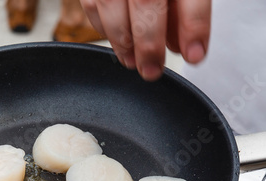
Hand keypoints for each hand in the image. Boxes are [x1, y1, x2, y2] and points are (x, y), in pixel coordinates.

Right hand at [80, 0, 210, 80]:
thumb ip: (185, 8)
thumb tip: (181, 44)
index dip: (194, 25)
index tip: (195, 54)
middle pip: (146, 2)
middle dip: (149, 43)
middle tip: (152, 69)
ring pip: (111, 5)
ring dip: (122, 41)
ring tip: (132, 62)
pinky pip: (91, 4)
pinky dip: (103, 27)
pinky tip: (117, 42)